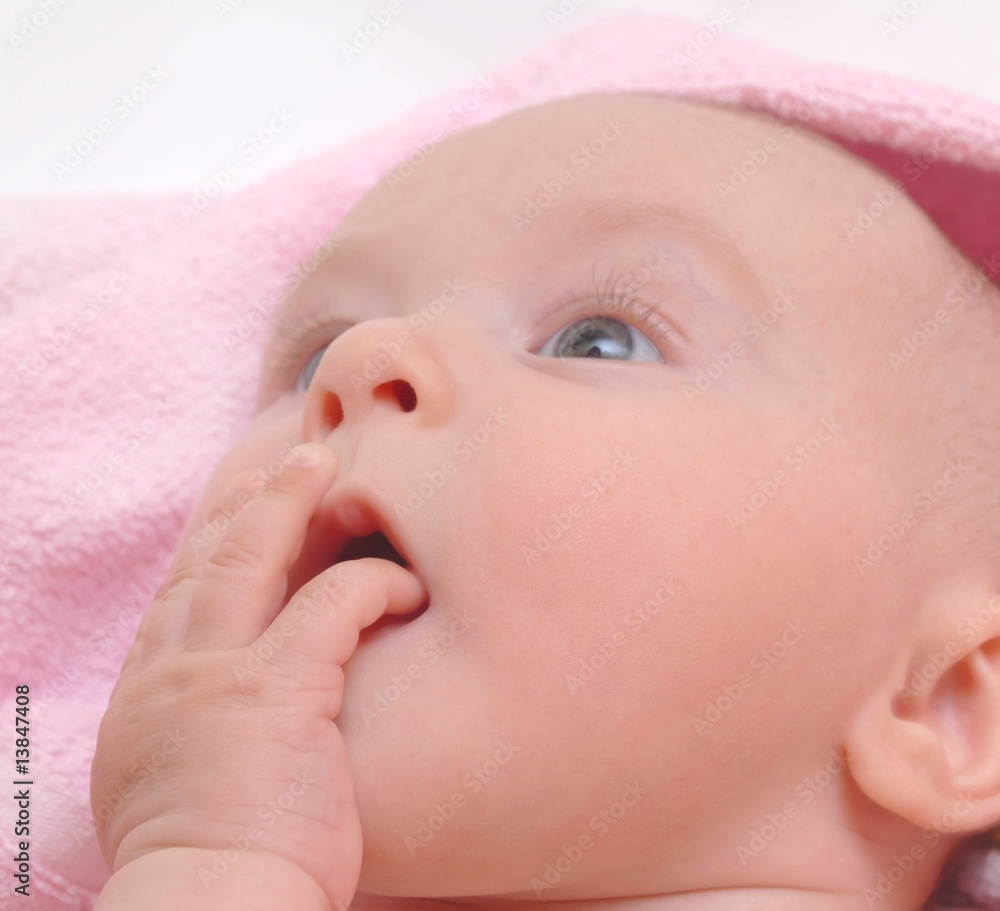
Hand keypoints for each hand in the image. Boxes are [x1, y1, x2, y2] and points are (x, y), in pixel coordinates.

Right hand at [91, 443, 425, 909]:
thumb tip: (216, 713)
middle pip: (208, 557)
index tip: (240, 505)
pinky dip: (370, 584)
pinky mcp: (276, 688)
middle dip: (248, 499)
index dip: (213, 540)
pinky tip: (402, 584)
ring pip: (250, 556)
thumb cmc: (210, 867)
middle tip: (287, 457)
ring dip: (289, 500)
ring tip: (320, 459)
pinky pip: (331, 604)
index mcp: (148, 692)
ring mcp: (218, 672)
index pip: (181, 593)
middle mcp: (172, 669)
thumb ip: (188, 729)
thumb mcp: (169, 784)